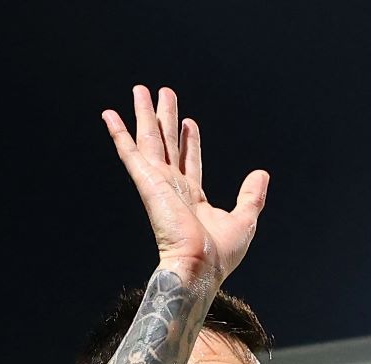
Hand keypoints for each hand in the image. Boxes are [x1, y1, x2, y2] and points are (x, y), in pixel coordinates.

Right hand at [103, 86, 268, 283]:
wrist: (200, 266)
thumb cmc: (219, 254)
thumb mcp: (244, 220)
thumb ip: (251, 195)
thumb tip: (262, 173)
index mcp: (193, 199)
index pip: (189, 162)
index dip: (188, 141)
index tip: (188, 122)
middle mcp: (173, 189)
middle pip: (167, 145)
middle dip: (164, 119)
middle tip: (162, 93)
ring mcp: (158, 184)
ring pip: (149, 141)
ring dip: (144, 115)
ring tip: (140, 89)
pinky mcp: (147, 183)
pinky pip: (130, 153)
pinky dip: (119, 133)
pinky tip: (109, 115)